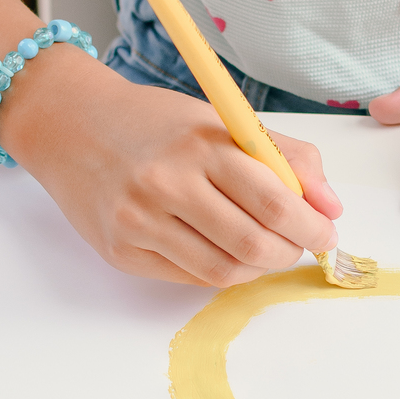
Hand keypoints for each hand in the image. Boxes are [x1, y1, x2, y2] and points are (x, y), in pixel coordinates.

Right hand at [2, 47, 341, 284]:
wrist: (68, 124)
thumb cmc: (154, 123)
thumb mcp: (222, 121)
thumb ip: (285, 157)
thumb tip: (330, 207)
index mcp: (201, 145)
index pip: (275, 202)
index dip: (311, 227)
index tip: (327, 232)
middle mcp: (167, 184)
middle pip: (253, 243)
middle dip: (291, 252)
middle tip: (301, 246)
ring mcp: (139, 221)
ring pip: (224, 270)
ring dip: (259, 268)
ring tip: (266, 250)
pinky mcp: (122, 251)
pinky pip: (190, 277)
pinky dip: (223, 271)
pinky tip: (228, 252)